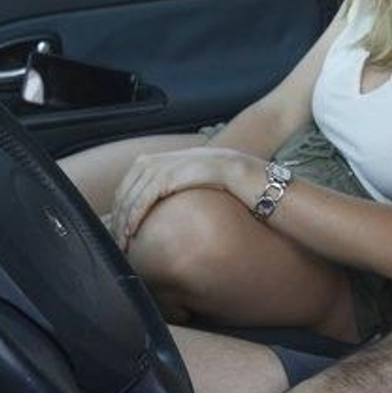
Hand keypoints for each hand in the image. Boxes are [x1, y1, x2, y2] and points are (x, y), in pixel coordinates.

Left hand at [109, 147, 259, 246]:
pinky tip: (134, 227)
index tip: (119, 220)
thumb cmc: (249, 198)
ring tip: (122, 238)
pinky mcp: (195, 170)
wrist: (276, 190)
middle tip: (115, 234)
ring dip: (127, 212)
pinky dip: (140, 209)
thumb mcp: (216, 192)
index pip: (142, 169)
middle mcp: (186, 154)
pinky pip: (156, 189)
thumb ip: (193, 194)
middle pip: (137, 174)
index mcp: (188, 156)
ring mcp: (191, 159)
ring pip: (142, 182)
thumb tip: (171, 215)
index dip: (126, 194)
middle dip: (121, 205)